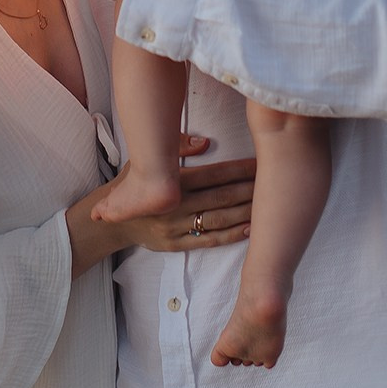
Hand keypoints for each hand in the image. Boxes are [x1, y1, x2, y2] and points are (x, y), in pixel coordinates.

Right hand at [118, 147, 255, 252]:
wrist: (111, 221)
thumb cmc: (133, 186)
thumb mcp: (147, 161)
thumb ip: (177, 149)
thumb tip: (205, 142)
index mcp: (172, 182)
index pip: (213, 175)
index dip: (238, 170)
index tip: (260, 164)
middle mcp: (175, 205)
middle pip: (221, 197)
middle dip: (249, 190)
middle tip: (274, 183)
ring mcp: (176, 227)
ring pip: (218, 219)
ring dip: (244, 212)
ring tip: (268, 207)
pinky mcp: (175, 245)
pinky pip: (208, 241)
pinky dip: (230, 236)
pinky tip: (249, 230)